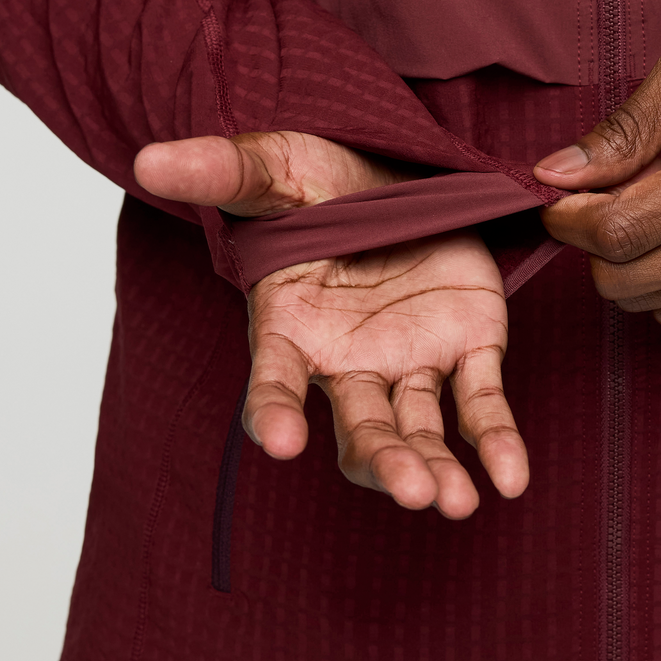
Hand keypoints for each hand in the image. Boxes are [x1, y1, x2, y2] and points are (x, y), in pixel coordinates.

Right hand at [135, 131, 527, 517]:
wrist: (396, 173)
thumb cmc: (324, 181)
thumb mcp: (277, 167)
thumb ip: (224, 171)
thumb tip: (149, 159)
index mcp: (293, 328)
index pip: (276, 380)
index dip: (275, 412)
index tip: (282, 444)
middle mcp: (349, 361)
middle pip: (360, 427)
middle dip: (382, 461)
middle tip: (411, 492)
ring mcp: (409, 361)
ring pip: (418, 428)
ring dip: (435, 468)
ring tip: (455, 502)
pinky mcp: (467, 347)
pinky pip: (481, 403)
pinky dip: (497, 441)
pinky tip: (510, 479)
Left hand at [533, 27, 660, 325]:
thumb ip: (626, 123)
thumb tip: (555, 175)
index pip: (624, 228)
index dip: (570, 219)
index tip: (560, 196)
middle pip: (629, 278)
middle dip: (591, 245)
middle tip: (603, 200)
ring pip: (650, 301)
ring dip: (626, 262)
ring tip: (651, 209)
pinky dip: (660, 278)